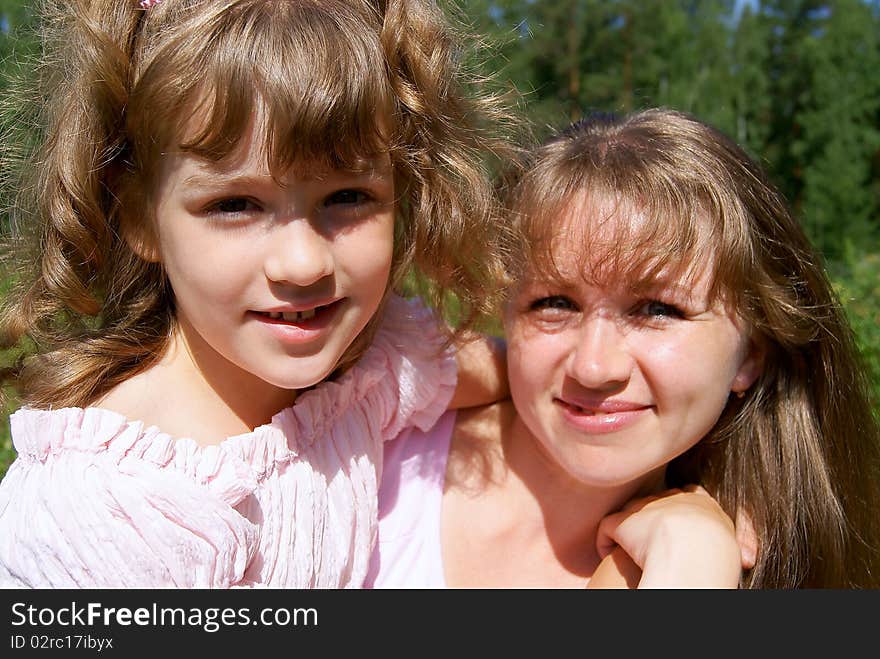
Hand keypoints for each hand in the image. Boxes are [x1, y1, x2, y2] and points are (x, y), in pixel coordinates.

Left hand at [593, 485, 743, 588]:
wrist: (694, 551)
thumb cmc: (718, 559)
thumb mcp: (733, 546)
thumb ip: (728, 543)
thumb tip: (743, 558)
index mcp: (702, 502)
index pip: (692, 495)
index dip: (682, 512)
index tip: (680, 529)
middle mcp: (672, 498)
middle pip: (657, 501)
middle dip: (652, 518)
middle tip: (651, 542)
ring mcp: (646, 507)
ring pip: (632, 514)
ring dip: (630, 533)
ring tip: (631, 555)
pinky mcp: (624, 521)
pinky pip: (608, 529)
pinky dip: (606, 543)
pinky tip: (608, 556)